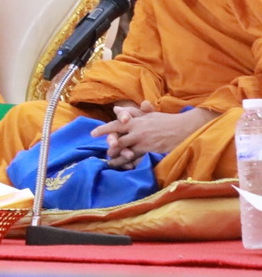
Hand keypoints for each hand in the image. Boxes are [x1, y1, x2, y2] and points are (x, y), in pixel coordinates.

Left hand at [90, 101, 212, 168]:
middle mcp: (137, 132)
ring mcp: (144, 143)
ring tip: (110, 164)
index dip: (103, 130)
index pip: (115, 125)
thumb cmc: (166, 120)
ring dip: (118, 159)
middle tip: (105, 153)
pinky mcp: (152, 153)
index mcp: (135, 122)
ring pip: (126, 153)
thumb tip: (116, 109)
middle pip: (118, 141)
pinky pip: (138, 160)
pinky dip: (131, 164)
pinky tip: (126, 168)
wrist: (184, 128)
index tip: (92, 134)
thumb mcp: (148, 114)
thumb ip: (132, 112)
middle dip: (110, 147)